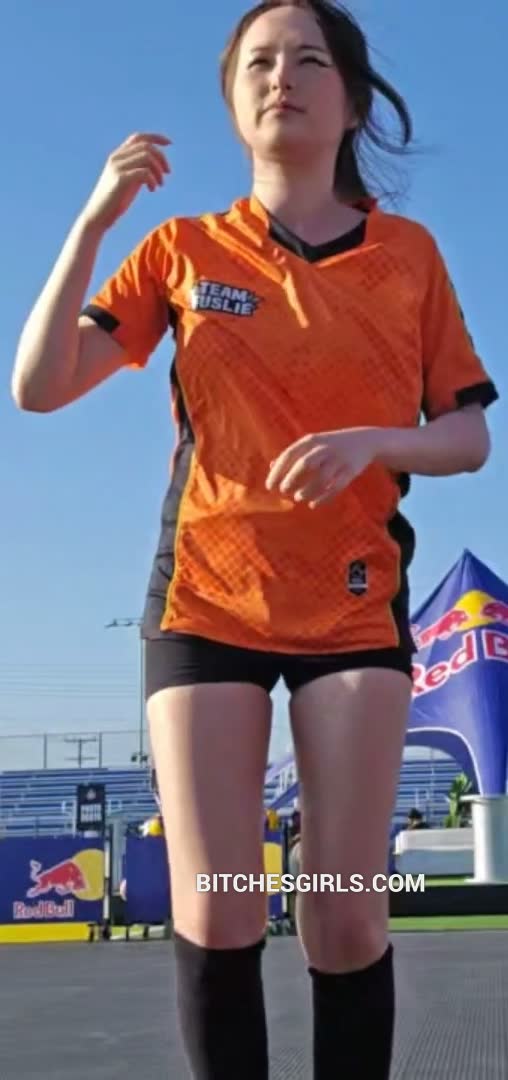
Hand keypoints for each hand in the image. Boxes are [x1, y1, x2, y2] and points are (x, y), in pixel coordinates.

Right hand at [81, 132, 170, 231]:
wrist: (97, 217)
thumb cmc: (114, 202)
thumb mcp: (128, 181)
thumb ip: (138, 170)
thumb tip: (156, 165)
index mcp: (118, 156)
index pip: (139, 137)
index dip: (156, 137)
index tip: (170, 143)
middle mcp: (116, 158)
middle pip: (146, 146)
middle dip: (162, 158)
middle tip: (167, 173)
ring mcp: (117, 167)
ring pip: (147, 156)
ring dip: (158, 170)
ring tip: (160, 184)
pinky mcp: (120, 180)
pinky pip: (144, 172)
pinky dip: (153, 180)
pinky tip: (152, 189)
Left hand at [265, 428, 380, 507]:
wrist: (365, 440)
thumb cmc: (331, 445)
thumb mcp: (312, 444)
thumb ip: (292, 454)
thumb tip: (271, 467)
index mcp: (310, 440)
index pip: (289, 454)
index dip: (278, 471)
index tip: (269, 486)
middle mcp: (324, 448)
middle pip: (304, 464)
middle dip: (291, 478)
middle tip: (283, 491)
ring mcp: (339, 459)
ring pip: (322, 477)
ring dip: (308, 489)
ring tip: (298, 498)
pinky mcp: (351, 471)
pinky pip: (336, 486)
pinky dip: (324, 498)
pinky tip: (313, 504)